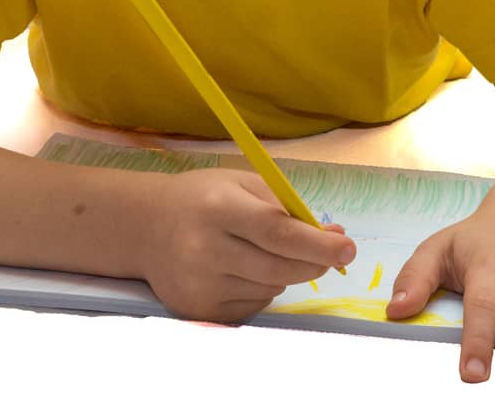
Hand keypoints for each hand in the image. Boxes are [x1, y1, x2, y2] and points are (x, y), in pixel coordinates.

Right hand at [138, 167, 356, 322]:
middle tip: (333, 254)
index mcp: (219, 208)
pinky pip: (254, 304)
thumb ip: (288, 208)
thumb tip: (335, 236)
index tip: (348, 248)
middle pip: (279, 268)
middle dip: (315, 263)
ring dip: (287, 273)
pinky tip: (245, 269)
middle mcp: (205, 249)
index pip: (278, 233)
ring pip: (271, 288)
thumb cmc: (204, 198)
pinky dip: (264, 288)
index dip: (318, 244)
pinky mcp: (199, 309)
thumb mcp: (243, 184)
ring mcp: (200, 284)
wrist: (146, 227)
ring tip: (268, 251)